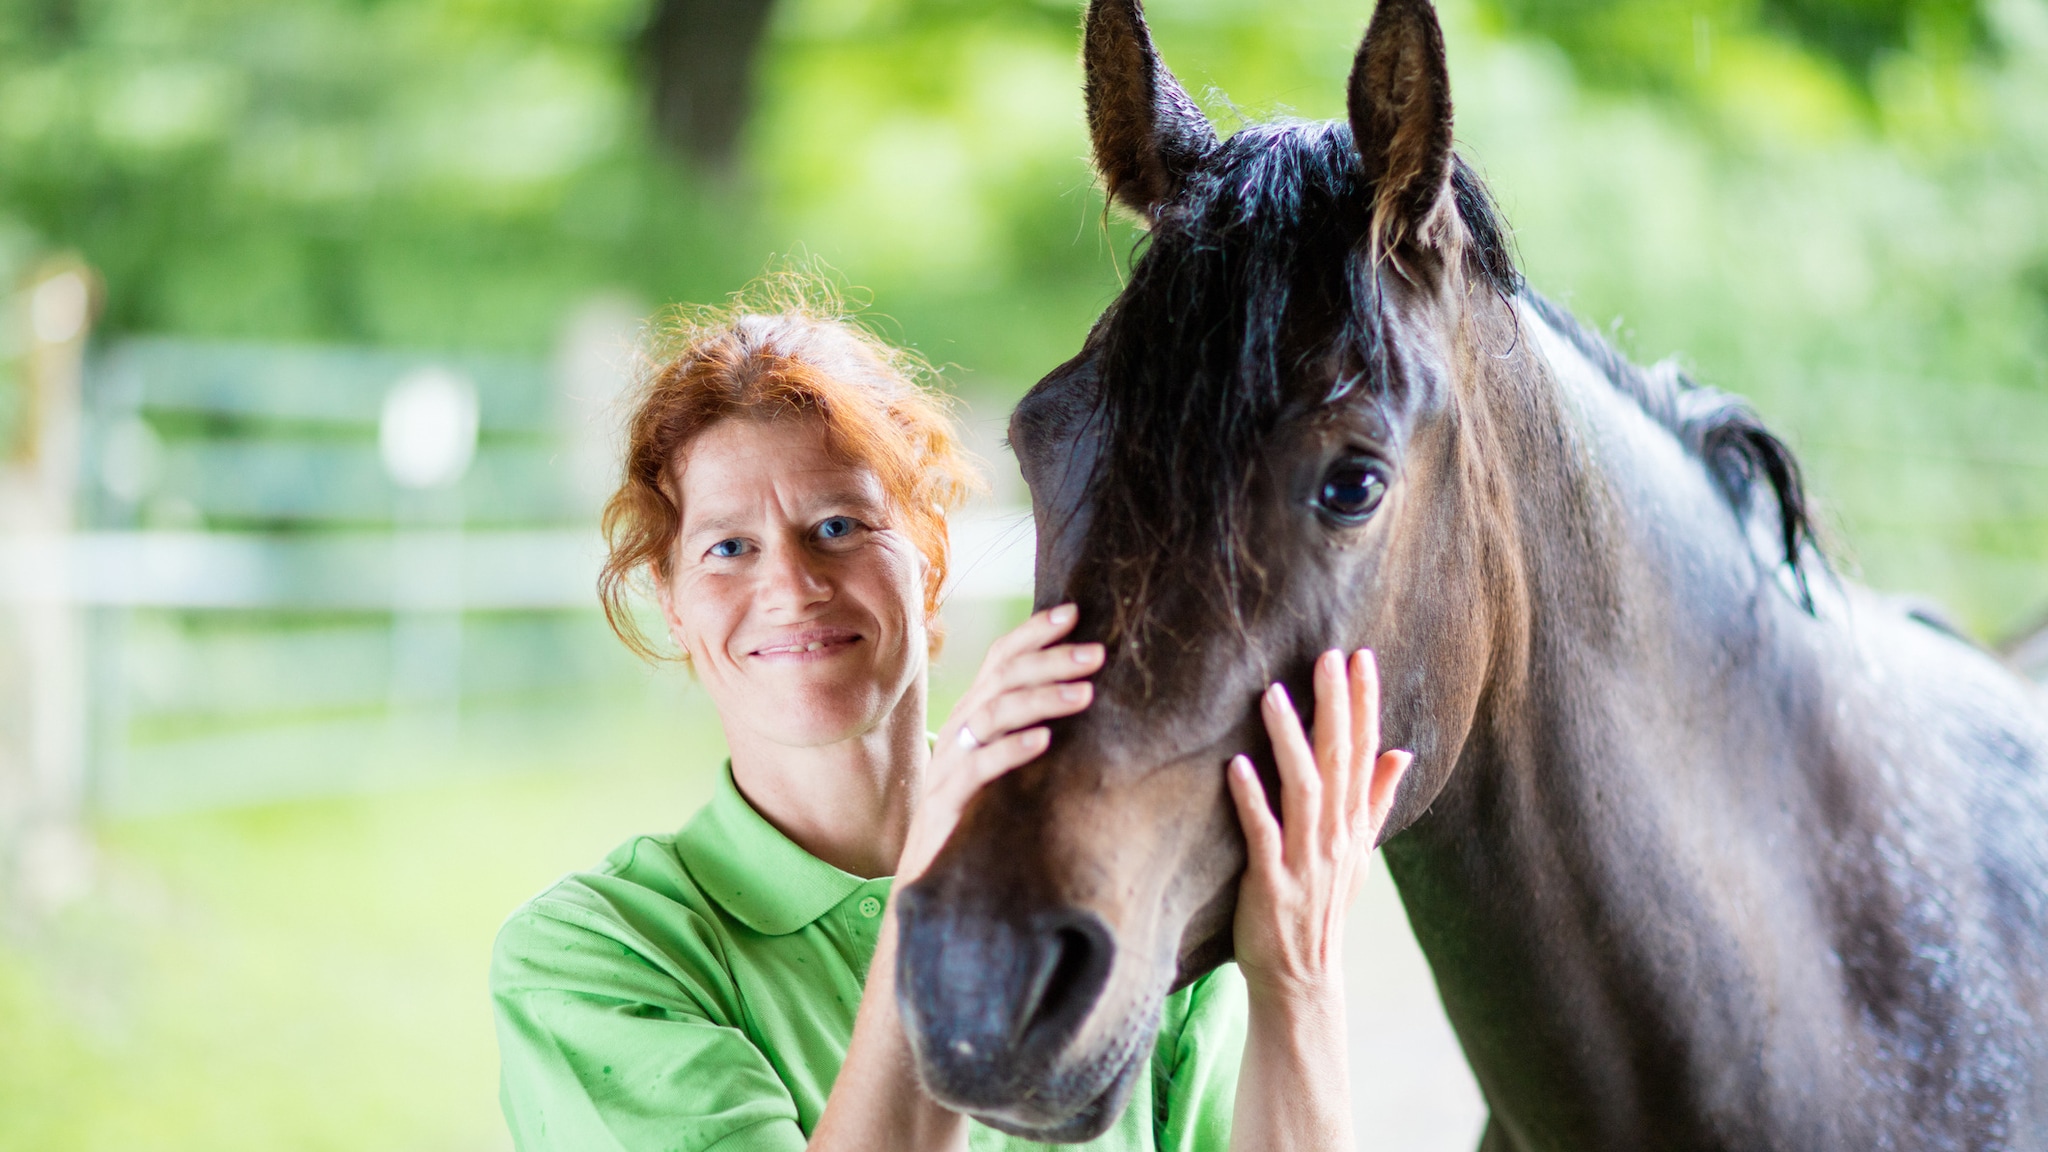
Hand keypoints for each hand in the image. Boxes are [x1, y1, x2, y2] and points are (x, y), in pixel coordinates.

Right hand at [895, 603, 1102, 883]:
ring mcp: (950, 762)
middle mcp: (960, 728)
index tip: (1075, 612)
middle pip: (1003, 679)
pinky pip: (979, 767)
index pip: (1002, 657)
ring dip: (1041, 699)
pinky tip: (1043, 740)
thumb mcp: (1006, 761)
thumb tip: (1090, 692)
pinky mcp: (947, 800)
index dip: (1034, 631)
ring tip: (1084, 695)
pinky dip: (1012, 749)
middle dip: (1051, 661)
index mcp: (975, 712)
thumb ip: (1032, 726)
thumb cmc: (979, 811)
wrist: (931, 875)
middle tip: (1097, 654)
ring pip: (993, 714)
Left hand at [1227, 648, 1412, 996]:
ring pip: (1302, 788)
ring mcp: (1305, 859)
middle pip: (1339, 760)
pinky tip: (1236, 766)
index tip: (1361, 656)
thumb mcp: (1359, 852)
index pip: (1366, 752)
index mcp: (1353, 824)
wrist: (1302, 977)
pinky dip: (1252, 800)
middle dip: (1335, 706)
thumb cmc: (1322, 907)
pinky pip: (1262, 834)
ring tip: (1272, 694)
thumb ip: (1376, 798)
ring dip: (1288, 740)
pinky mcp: (1272, 882)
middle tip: (1326, 656)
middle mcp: (1335, 836)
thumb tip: (1402, 750)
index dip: (1365, 704)